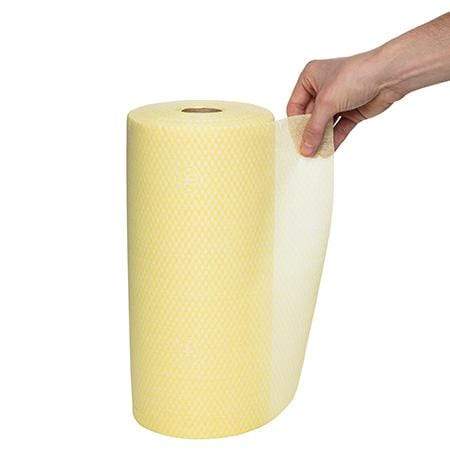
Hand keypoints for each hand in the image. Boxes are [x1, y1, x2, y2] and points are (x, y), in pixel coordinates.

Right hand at [287, 51, 402, 155]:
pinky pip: (338, 129)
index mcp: (310, 77)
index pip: (295, 105)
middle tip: (304, 151)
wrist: (389, 75)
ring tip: (314, 155)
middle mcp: (322, 88)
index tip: (295, 141)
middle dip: (308, 134)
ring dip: (321, 139)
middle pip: (309, 117)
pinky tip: (328, 151)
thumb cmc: (355, 75)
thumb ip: (314, 128)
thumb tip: (305, 148)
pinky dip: (334, 139)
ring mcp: (337, 101)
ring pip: (324, 125)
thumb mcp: (327, 102)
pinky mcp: (351, 111)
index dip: (295, 124)